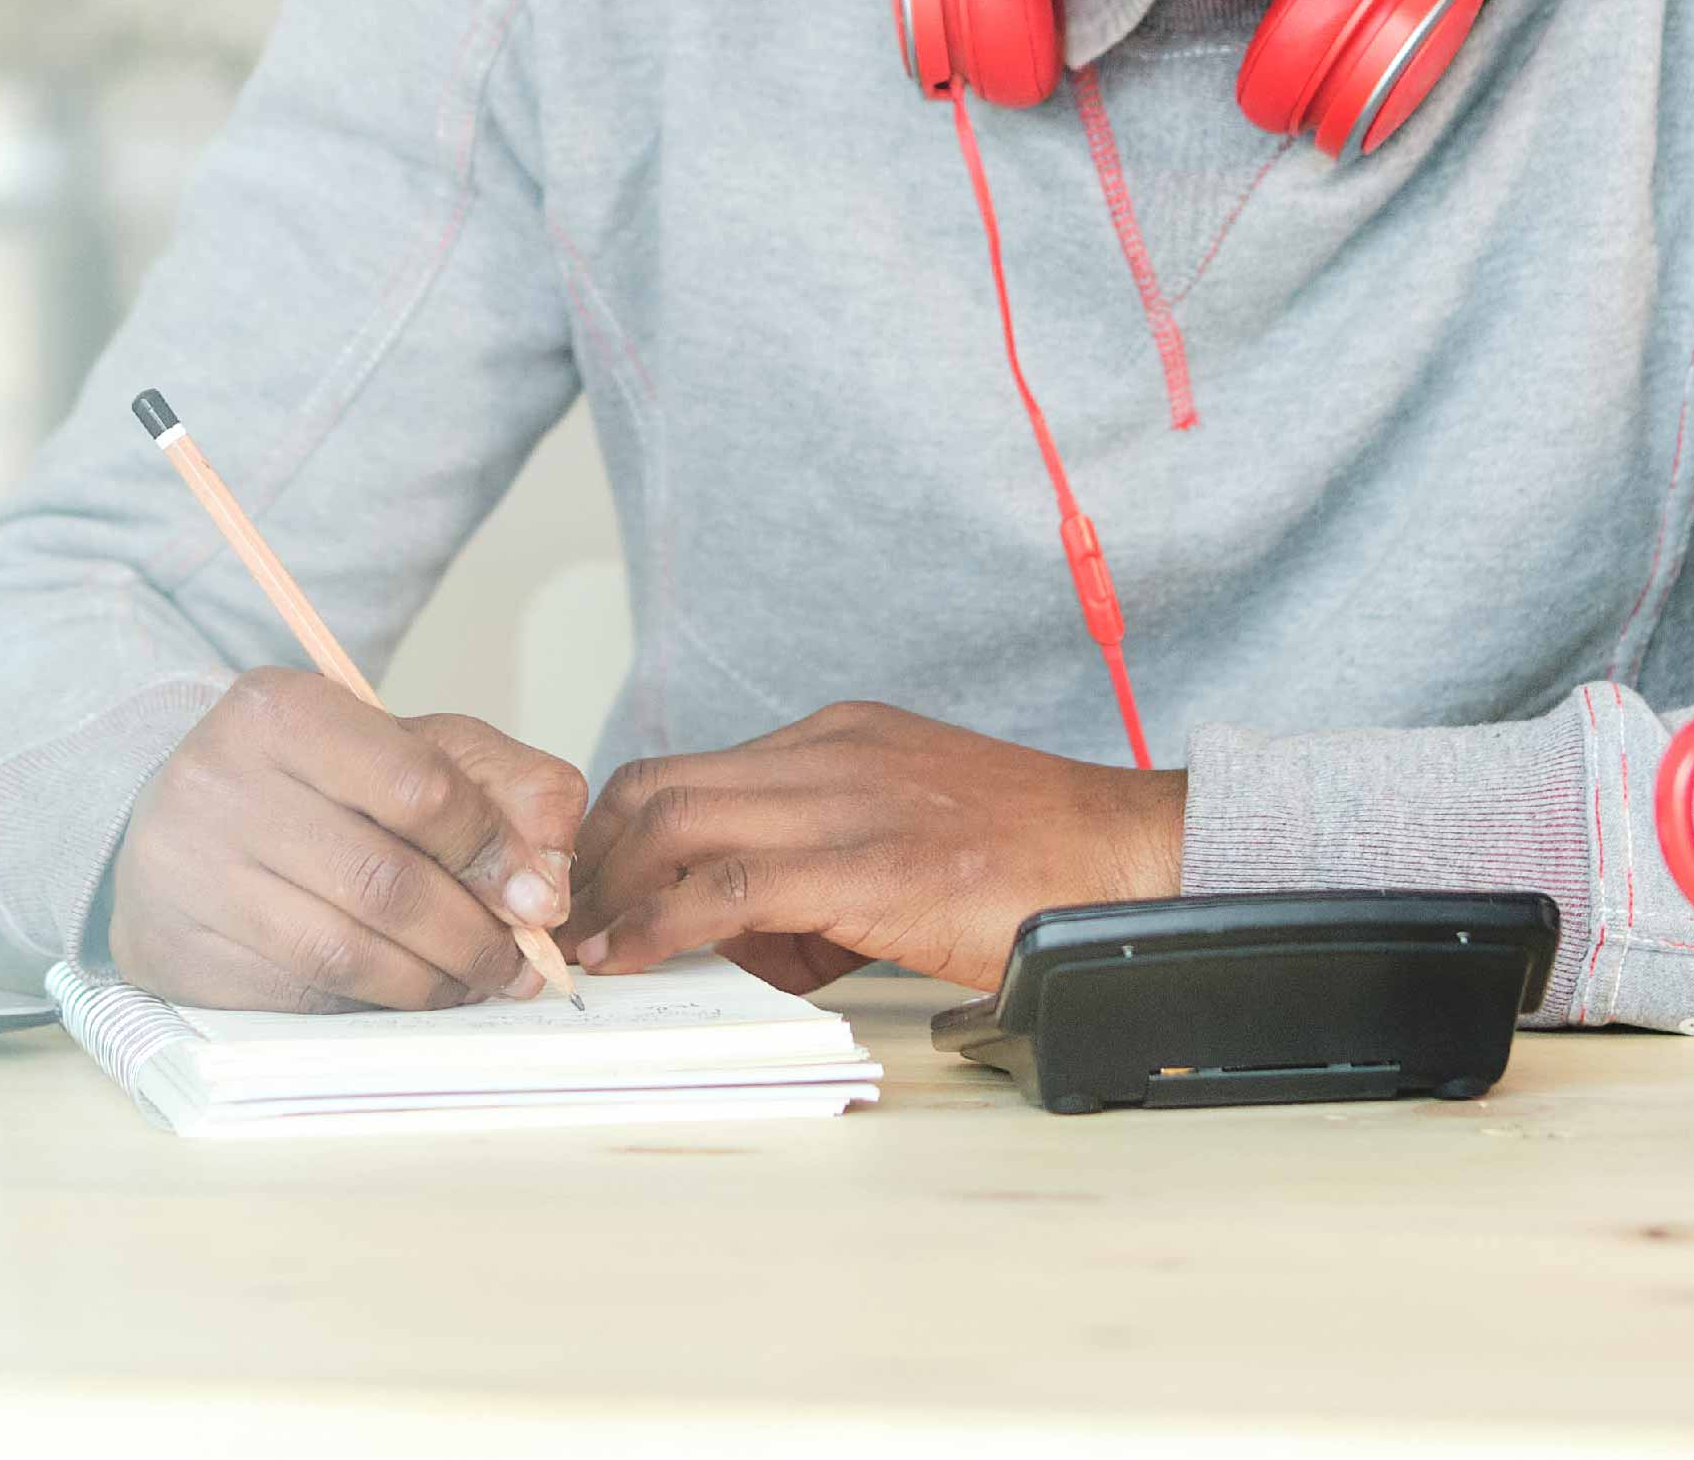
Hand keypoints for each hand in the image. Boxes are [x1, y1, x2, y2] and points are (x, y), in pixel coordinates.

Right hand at [106, 669, 587, 1011]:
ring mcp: (188, 874)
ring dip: (432, 983)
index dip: (495, 852)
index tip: (540, 898)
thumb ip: (502, 787)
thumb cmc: (312, 781)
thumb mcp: (409, 748)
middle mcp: (220, 784)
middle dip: (473, 936)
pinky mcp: (178, 952)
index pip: (417, 788)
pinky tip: (406, 993)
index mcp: (282, 710)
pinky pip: (301, 997)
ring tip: (474, 983)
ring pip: (344, 953)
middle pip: (384, 882)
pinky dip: (371, 1006)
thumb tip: (551, 877)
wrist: (178, 820)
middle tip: (519, 963)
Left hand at [563, 701, 1184, 993]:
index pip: (687, 770)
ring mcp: (848, 800)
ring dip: (610, 890)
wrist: (1129, 859)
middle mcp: (829, 751)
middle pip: (657, 785)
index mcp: (836, 737)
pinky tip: (633, 957)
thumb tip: (747, 943)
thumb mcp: (905, 839)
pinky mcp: (870, 866)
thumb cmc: (1031, 863)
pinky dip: (659, 923)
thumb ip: (819, 878)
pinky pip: (729, 886)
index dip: (616, 833)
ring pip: (676, 821)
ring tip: (585, 949)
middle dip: (589, 858)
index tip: (587, 892)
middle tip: (563, 926)